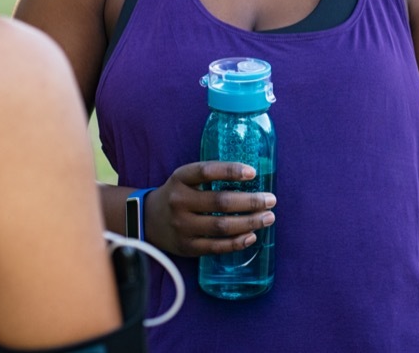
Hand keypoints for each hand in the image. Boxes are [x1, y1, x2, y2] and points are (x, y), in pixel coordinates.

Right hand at [144, 161, 275, 257]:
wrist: (147, 220)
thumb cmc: (178, 194)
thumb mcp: (185, 178)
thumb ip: (210, 176)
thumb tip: (252, 175)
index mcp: (180, 179)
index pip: (206, 171)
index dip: (231, 171)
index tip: (253, 173)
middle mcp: (179, 201)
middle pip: (220, 202)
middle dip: (250, 201)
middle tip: (271, 200)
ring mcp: (182, 226)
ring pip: (221, 226)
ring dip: (249, 222)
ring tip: (268, 218)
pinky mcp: (187, 247)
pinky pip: (216, 247)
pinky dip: (237, 243)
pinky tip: (252, 236)